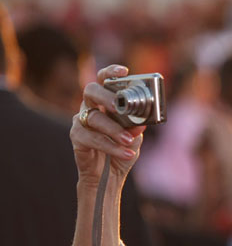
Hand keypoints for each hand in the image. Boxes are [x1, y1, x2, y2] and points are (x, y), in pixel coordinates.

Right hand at [71, 65, 144, 185]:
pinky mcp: (77, 137)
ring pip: (95, 118)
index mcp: (106, 101)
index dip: (111, 72)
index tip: (124, 71)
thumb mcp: (135, 136)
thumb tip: (141, 122)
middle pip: (91, 90)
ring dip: (114, 130)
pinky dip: (111, 146)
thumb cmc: (123, 149)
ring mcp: (81, 121)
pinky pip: (92, 138)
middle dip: (106, 96)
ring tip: (129, 141)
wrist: (111, 175)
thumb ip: (136, 127)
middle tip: (119, 105)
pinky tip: (126, 153)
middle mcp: (91, 107)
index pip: (104, 80)